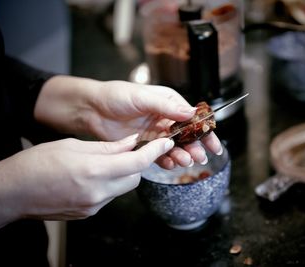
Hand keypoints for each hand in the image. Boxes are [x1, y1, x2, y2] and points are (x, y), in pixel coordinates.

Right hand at [0, 135, 172, 232]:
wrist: (13, 192)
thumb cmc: (36, 164)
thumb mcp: (73, 146)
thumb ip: (107, 147)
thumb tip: (131, 142)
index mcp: (94, 171)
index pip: (137, 162)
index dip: (154, 151)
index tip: (166, 142)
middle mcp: (98, 192)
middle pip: (135, 177)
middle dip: (136, 163)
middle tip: (126, 150)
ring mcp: (94, 206)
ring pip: (123, 187)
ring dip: (123, 174)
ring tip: (106, 162)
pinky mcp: (89, 213)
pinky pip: (110, 196)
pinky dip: (110, 184)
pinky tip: (94, 175)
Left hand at [35, 76, 222, 168]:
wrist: (92, 109)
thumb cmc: (115, 95)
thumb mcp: (142, 96)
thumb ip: (166, 106)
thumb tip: (190, 113)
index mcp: (168, 102)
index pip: (192, 117)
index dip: (204, 130)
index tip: (213, 142)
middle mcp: (165, 118)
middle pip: (187, 135)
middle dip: (196, 146)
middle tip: (200, 157)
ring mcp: (155, 132)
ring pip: (175, 147)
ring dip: (182, 155)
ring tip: (186, 161)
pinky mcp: (145, 144)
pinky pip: (160, 154)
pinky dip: (167, 160)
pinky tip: (171, 164)